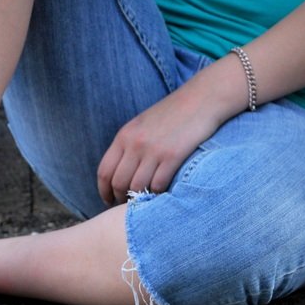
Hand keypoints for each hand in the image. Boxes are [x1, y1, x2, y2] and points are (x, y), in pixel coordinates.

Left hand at [97, 86, 220, 205]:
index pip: (104, 171)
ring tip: (145, 201)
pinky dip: (158, 194)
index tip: (108, 200)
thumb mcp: (142, 125)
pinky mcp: (172, 156)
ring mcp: (153, 151)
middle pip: (119, 183)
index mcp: (124, 136)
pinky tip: (162, 194)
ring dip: (140, 198)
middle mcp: (135, 144)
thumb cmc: (173, 114)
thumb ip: (129, 146)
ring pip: (137, 187)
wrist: (201, 99)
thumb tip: (119, 174)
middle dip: (120, 198)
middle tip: (128, 205)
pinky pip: (158, 185)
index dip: (104, 191)